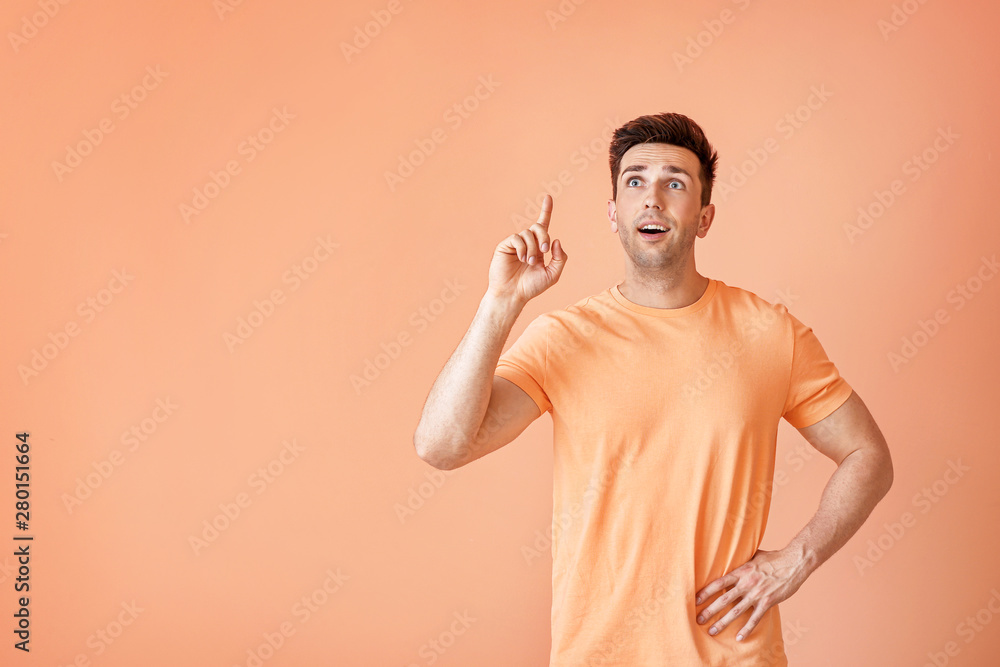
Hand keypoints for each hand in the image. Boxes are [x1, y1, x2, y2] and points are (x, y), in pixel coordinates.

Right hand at [488, 194, 566, 305]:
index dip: (546, 211)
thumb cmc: (531, 287)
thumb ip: (560, 258)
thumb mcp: (553, 274)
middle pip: (539, 227)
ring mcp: (516, 244)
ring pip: (528, 233)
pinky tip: (520, 259)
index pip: (543, 225)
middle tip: (544, 252)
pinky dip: (522, 248)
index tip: (548, 197)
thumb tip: (556, 240)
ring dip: (532, 248)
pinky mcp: (506, 245)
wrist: (512, 294)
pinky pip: (517, 238)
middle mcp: (528, 243)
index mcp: (539, 248)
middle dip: (544, 237)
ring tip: (528, 262)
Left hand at [694, 547, 811, 641]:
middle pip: (723, 599)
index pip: (719, 583)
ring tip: (712, 631)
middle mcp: (746, 583)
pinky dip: (746, 629)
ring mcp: (757, 594)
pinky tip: (739, 637)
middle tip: (698, 619)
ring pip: (736, 611)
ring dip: (723, 622)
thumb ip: (742, 562)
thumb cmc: (773, 558)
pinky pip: (755, 618)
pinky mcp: (768, 602)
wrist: (794, 562)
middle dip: (709, 611)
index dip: (706, 592)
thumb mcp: (753, 556)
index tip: (695, 599)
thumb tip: (731, 558)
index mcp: (741, 572)